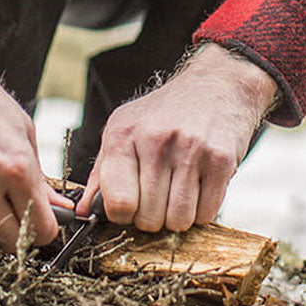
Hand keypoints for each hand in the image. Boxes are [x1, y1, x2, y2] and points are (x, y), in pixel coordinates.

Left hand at [80, 43, 277, 231]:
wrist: (215, 85)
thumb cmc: (165, 113)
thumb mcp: (124, 128)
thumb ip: (102, 172)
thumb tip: (84, 211)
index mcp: (124, 135)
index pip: (118, 203)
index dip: (123, 216)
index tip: (130, 207)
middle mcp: (156, 140)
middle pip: (149, 218)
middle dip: (153, 218)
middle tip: (159, 197)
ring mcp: (191, 149)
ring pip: (179, 220)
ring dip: (179, 217)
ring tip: (179, 192)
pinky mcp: (221, 160)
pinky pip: (207, 213)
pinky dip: (202, 211)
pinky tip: (199, 187)